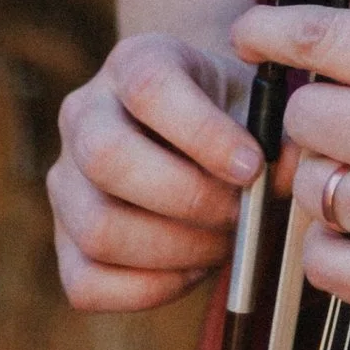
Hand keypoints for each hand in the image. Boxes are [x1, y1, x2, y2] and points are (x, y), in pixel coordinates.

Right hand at [48, 32, 261, 312]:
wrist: (195, 128)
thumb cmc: (231, 114)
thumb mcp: (256, 104)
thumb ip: (277, 136)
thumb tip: (287, 177)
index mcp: (134, 61)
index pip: (151, 88)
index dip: (204, 134)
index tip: (252, 167)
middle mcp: (84, 114)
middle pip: (108, 159)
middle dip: (188, 199)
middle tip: (240, 215)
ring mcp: (65, 180)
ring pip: (98, 228)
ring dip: (175, 249)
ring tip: (224, 242)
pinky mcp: (62, 242)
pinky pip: (88, 284)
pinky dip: (150, 288)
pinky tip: (192, 267)